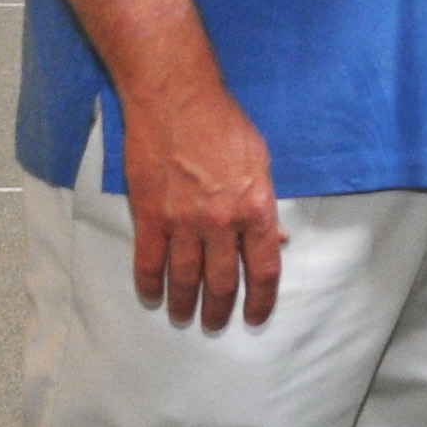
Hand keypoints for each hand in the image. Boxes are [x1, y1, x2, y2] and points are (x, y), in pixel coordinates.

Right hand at [121, 76, 283, 329]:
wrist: (177, 102)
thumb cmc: (225, 126)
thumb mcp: (261, 161)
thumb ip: (266, 204)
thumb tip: (277, 239)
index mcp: (256, 207)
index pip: (265, 268)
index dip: (262, 299)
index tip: (257, 317)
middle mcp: (222, 222)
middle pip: (224, 281)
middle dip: (221, 310)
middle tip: (217, 324)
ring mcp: (184, 222)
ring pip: (185, 279)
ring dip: (184, 304)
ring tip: (184, 317)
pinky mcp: (150, 217)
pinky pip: (149, 263)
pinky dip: (150, 285)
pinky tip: (153, 297)